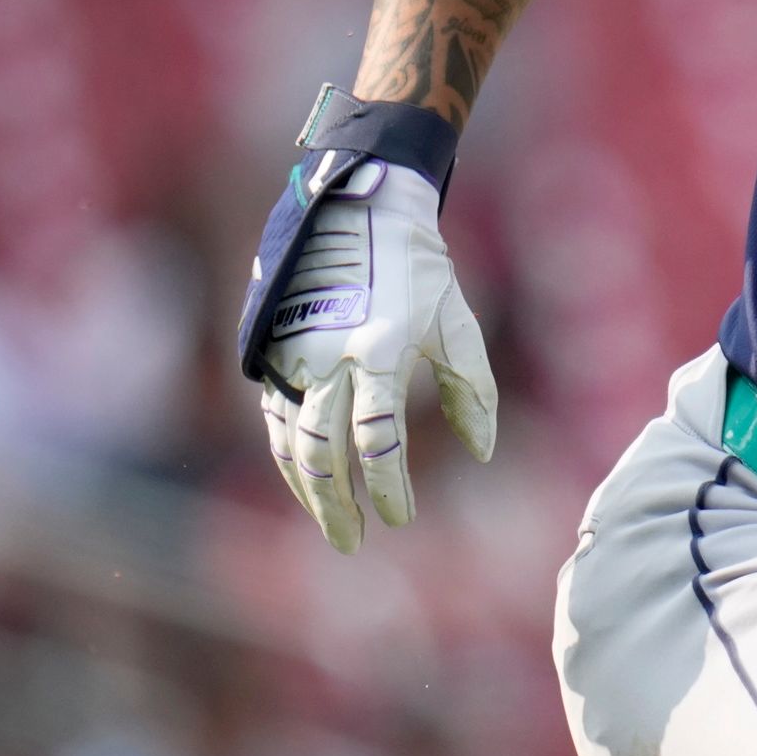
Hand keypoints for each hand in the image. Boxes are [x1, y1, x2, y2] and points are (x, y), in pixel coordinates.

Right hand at [254, 162, 496, 551]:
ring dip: (307, 491)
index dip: (389, 485)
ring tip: (332, 525)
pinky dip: (287, 458)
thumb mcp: (458, 325)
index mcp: (380, 352)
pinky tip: (307, 485)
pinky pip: (274, 419)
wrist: (361, 212)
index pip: (380, 439)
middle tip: (354, 543)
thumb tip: (482, 452)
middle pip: (322, 452)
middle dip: (337, 505)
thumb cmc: (421, 272)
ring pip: (289, 441)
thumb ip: (473, 392)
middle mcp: (329, 358)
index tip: (402, 517)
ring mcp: (295, 356)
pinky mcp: (274, 353)